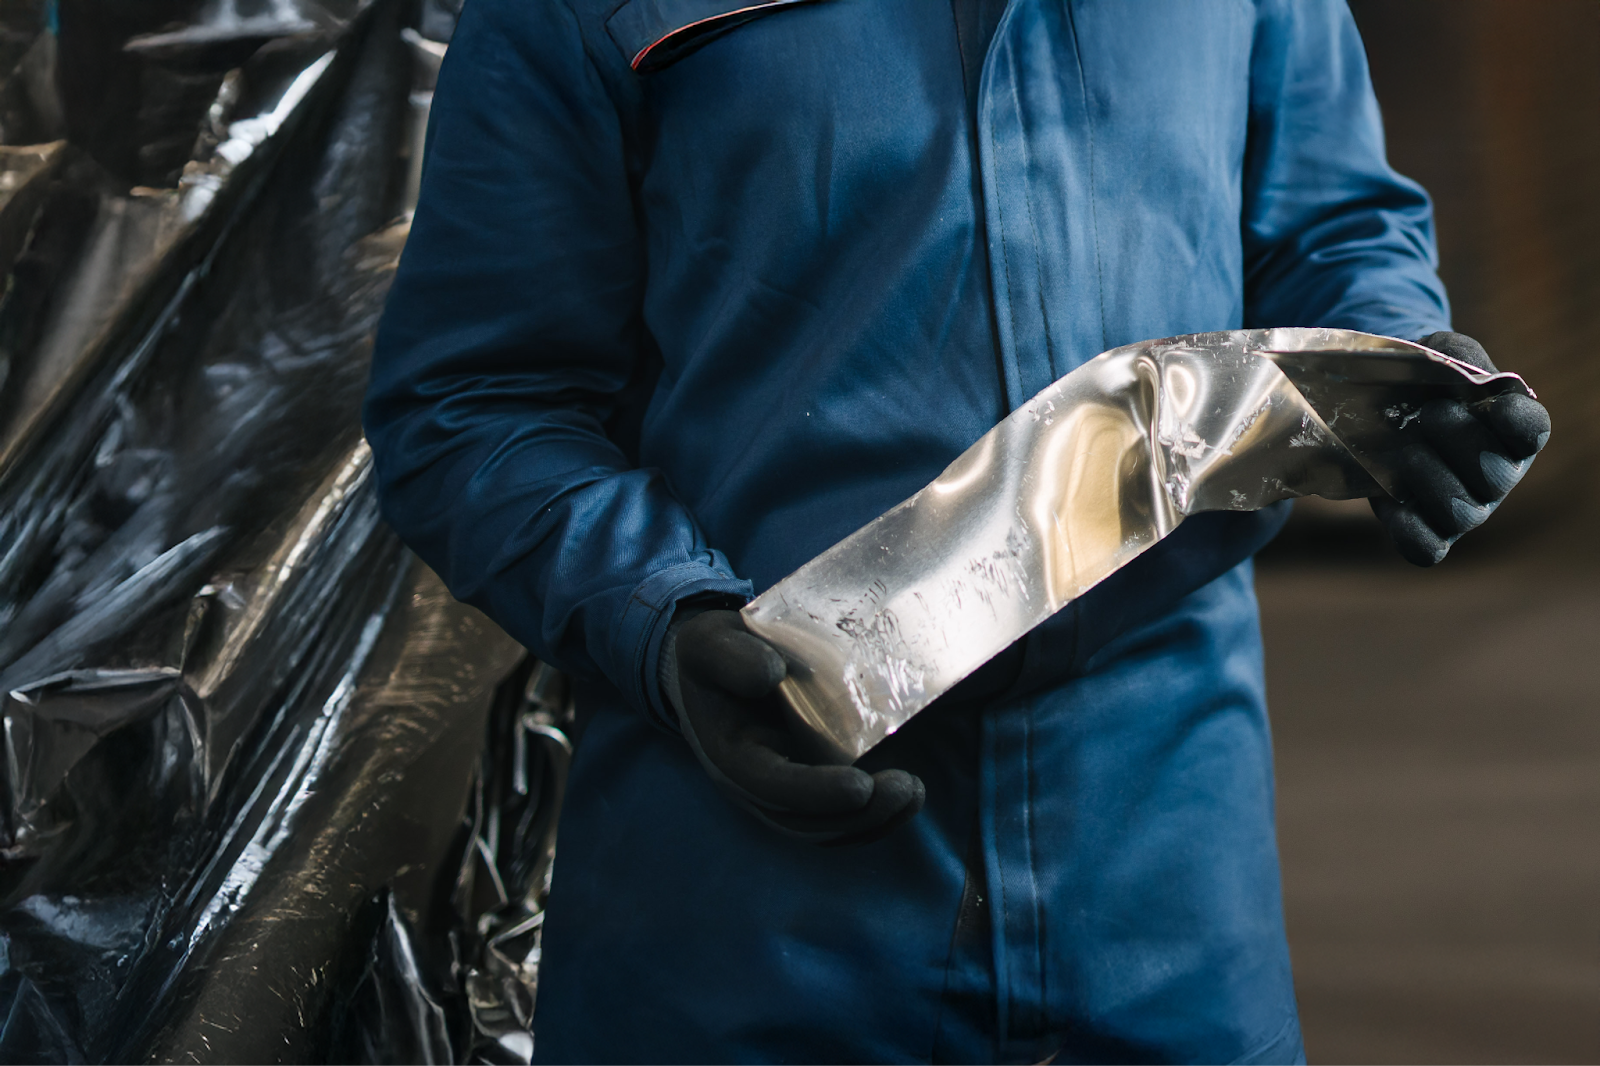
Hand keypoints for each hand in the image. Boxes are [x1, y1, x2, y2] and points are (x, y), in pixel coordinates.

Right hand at [665, 609, 924, 845]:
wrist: (712, 670)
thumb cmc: (712, 656)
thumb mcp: (707, 644)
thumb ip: (730, 656)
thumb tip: (771, 672)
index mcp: (730, 755)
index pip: (772, 786)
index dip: (816, 792)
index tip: (860, 785)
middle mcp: (754, 785)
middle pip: (805, 820)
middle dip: (858, 815)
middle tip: (906, 789)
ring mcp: (780, 791)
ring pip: (825, 827)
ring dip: (872, 820)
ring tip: (913, 793)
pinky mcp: (805, 785)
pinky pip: (836, 817)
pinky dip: (872, 817)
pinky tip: (906, 798)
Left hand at [1371, 332, 1550, 565]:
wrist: (1380, 405)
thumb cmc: (1423, 380)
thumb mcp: (1438, 353)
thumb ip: (1453, 356)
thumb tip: (1456, 371)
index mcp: (1511, 428)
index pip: (1531, 431)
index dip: (1520, 424)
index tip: (1498, 405)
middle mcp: (1498, 472)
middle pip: (1496, 475)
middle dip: (1462, 443)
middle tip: (1430, 414)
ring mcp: (1467, 506)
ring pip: (1463, 514)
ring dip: (1432, 482)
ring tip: (1405, 454)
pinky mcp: (1429, 529)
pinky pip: (1428, 548)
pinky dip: (1410, 532)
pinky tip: (1391, 504)